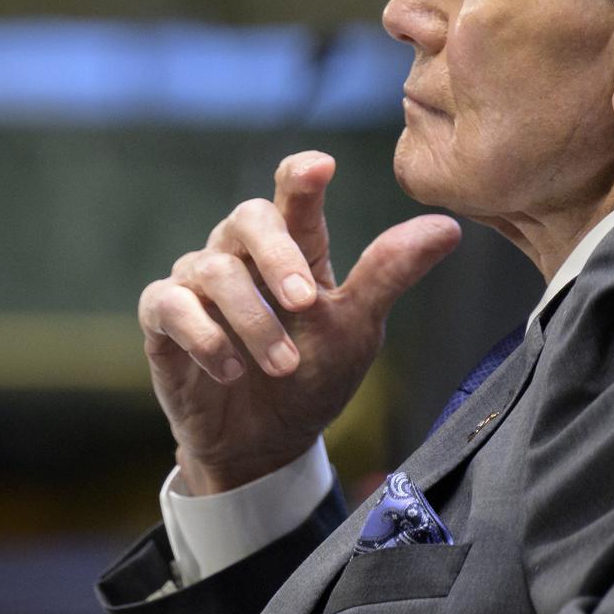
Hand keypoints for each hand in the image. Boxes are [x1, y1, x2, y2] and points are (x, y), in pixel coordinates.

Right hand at [139, 151, 461, 494]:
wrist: (267, 445)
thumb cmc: (313, 376)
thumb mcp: (358, 328)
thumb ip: (391, 274)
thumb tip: (449, 229)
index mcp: (293, 249)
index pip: (293, 195)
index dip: (302, 178)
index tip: (321, 168)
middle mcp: (242, 255)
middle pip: (247, 217)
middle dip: (278, 256)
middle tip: (306, 303)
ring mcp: (199, 286)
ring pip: (212, 268)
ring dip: (252, 320)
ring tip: (284, 366)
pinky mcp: (164, 322)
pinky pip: (168, 305)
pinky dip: (203, 334)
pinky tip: (231, 370)